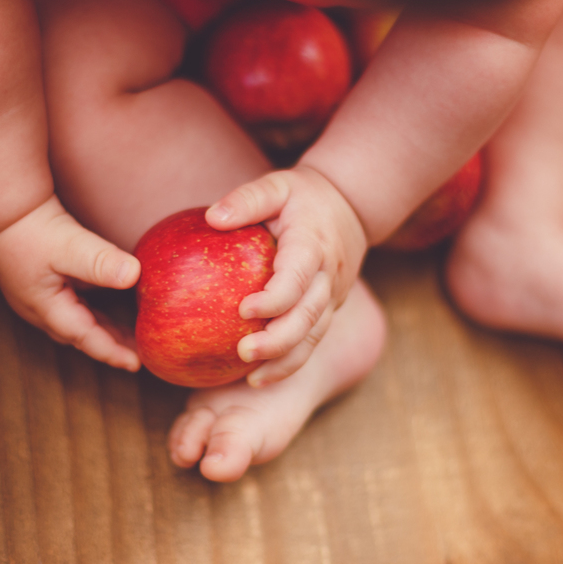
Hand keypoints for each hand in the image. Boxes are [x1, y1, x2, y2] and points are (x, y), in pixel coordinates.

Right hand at [0, 195, 141, 370]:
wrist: (0, 209)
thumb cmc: (30, 229)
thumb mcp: (70, 246)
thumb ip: (100, 262)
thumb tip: (134, 275)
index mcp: (48, 308)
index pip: (87, 339)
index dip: (113, 353)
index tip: (138, 364)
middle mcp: (42, 309)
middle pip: (83, 336)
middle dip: (111, 347)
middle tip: (141, 354)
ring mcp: (40, 298)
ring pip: (78, 323)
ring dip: (103, 330)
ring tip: (131, 336)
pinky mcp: (43, 283)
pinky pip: (75, 306)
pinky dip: (95, 313)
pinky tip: (111, 305)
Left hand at [206, 165, 367, 386]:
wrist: (350, 207)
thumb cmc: (302, 197)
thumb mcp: (276, 185)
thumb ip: (248, 199)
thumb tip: (212, 217)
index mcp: (313, 245)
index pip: (298, 277)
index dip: (275, 298)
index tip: (243, 310)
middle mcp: (328, 276)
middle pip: (309, 317)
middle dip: (279, 341)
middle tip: (244, 353)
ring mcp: (332, 297)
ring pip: (314, 336)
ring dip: (286, 361)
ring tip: (252, 377)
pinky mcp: (329, 310)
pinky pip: (312, 341)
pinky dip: (290, 363)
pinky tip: (259, 377)